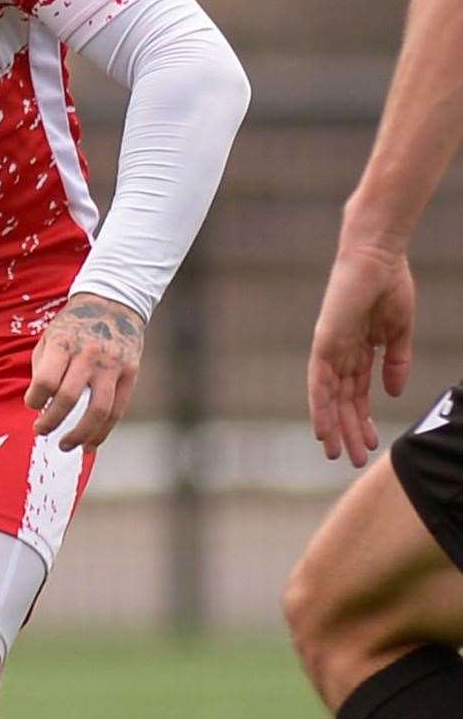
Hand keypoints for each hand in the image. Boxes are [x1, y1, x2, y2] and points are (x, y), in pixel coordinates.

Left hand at [25, 292, 145, 451]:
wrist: (113, 303)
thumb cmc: (73, 326)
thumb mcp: (49, 337)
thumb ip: (43, 368)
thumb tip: (38, 405)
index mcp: (63, 343)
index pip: (46, 380)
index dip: (35, 399)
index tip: (32, 406)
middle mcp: (88, 354)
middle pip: (69, 398)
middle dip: (51, 421)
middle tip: (40, 431)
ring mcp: (112, 365)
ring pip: (98, 410)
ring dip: (79, 434)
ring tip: (65, 445)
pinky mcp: (131, 373)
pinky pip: (117, 411)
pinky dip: (102, 432)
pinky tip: (89, 444)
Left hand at [307, 242, 414, 465]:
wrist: (378, 258)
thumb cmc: (389, 287)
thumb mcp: (398, 332)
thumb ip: (395, 363)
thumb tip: (393, 393)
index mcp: (359, 352)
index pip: (358, 394)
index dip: (363, 419)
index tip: (370, 444)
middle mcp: (341, 355)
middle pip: (343, 401)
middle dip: (349, 431)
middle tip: (354, 460)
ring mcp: (330, 350)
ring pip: (329, 398)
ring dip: (334, 427)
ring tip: (338, 454)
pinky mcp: (323, 343)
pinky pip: (318, 382)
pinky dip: (320, 407)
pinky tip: (322, 430)